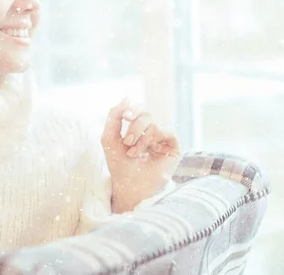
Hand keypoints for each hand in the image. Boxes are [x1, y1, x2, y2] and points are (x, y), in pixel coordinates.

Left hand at [101, 97, 180, 213]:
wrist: (129, 187)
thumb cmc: (119, 165)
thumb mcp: (109, 138)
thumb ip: (114, 116)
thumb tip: (127, 98)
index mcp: (138, 129)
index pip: (138, 109)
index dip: (132, 109)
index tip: (125, 116)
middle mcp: (152, 132)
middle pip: (146, 113)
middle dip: (134, 126)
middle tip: (127, 142)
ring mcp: (163, 139)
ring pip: (154, 122)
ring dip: (140, 136)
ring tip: (134, 152)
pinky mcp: (173, 147)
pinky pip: (165, 130)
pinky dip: (152, 139)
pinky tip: (147, 152)